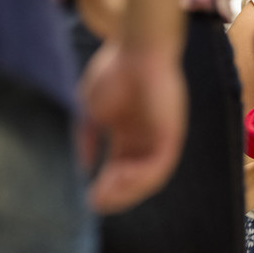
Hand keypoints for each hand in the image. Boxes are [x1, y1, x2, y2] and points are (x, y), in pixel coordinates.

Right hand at [79, 40, 186, 213]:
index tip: (86, 198)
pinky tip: (117, 180)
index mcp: (130, 134)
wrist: (135, 48)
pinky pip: (160, 166)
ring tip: (103, 196)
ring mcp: (161, 138)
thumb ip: (86, 140)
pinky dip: (140, 178)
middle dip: (113, 194)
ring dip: (125, 191)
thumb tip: (82, 169)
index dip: (103, 185)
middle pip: (133, 179)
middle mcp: (147, 140)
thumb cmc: (113, 72)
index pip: (119, 169)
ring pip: (148, 178)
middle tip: (93, 204)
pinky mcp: (172, 135)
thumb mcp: (91, 113)